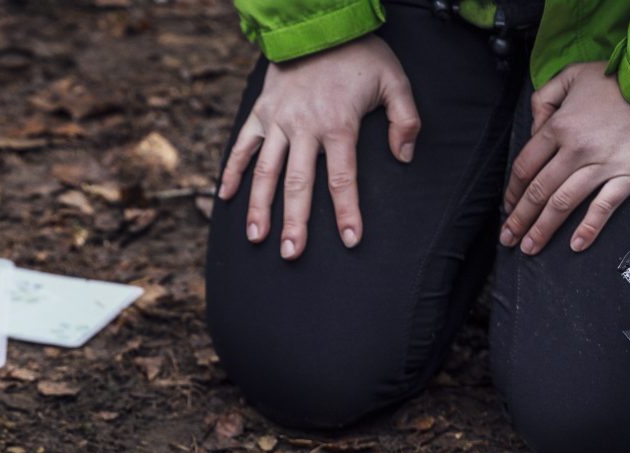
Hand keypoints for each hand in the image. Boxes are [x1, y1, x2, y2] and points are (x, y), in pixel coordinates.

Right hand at [218, 36, 419, 259]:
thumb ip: (405, 120)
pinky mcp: (260, 112)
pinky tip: (225, 198)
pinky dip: (232, 171)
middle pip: (297, 184)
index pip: (342, 178)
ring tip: (257, 237)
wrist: (319, 22)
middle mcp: (303, 127)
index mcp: (337, 124)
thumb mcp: (394, 80)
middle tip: (291, 253)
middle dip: (295, 222)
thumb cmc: (359, 55)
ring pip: (265, 171)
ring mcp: (277, 121)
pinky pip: (242, 146)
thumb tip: (403, 156)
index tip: (349, 240)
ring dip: (259, 207)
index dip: (346, 211)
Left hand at [500, 61, 629, 254]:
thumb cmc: (622, 78)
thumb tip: (534, 126)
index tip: (507, 207)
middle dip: (519, 219)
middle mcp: (575, 149)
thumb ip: (545, 97)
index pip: (525, 167)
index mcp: (560, 126)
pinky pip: (604, 206)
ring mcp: (602, 164)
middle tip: (508, 238)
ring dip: (543, 229)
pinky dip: (589, 228)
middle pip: (538, 191)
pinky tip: (576, 245)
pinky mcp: (629, 175)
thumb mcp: (574, 74)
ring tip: (530, 248)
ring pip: (563, 203)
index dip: (512, 191)